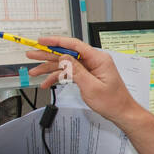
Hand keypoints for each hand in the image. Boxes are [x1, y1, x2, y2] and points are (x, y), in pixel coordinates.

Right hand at [24, 37, 138, 126]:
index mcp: (98, 59)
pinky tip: (47, 83)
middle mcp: (93, 61)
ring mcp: (90, 68)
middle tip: (32, 54)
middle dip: (47, 55)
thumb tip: (63, 57)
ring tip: (34, 71)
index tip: (42, 41)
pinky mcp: (87, 75)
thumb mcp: (91, 86)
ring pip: (65, 64)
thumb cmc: (112, 101)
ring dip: (49, 69)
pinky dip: (58, 78)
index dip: (56, 41)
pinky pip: (69, 73)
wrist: (121, 112)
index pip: (74, 44)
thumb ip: (76, 70)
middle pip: (66, 53)